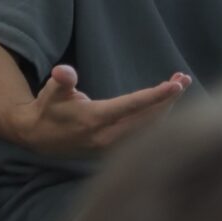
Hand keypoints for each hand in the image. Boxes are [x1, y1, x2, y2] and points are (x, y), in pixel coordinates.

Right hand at [13, 64, 191, 155]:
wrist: (38, 137)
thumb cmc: (48, 107)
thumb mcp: (52, 91)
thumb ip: (62, 80)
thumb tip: (62, 71)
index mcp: (94, 119)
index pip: (132, 106)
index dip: (156, 95)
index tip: (176, 85)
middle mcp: (107, 136)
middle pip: (148, 118)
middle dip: (168, 99)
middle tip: (183, 78)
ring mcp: (112, 146)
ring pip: (148, 128)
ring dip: (166, 107)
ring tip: (179, 85)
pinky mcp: (115, 149)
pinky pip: (144, 133)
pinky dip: (158, 117)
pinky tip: (167, 103)